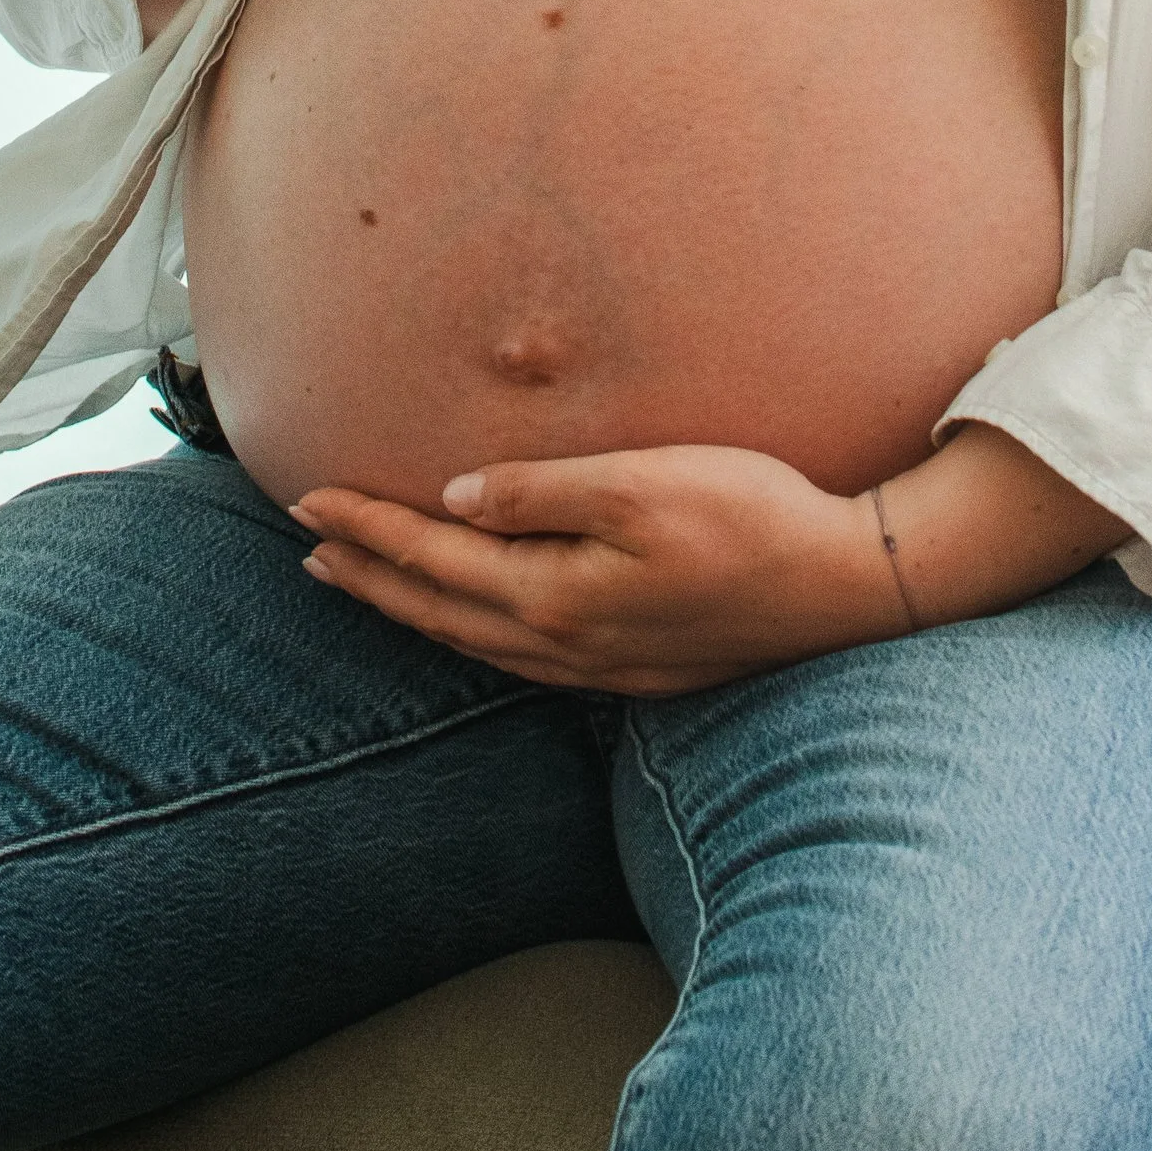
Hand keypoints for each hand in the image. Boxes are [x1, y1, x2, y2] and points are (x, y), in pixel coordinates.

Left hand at [291, 445, 894, 693]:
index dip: (366, 529)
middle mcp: (565, 643)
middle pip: (439, 609)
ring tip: (364, 584)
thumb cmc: (751, 517)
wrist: (844, 586)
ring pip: (474, 642)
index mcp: (556, 593)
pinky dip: (470, 636)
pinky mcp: (634, 667)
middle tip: (307, 549)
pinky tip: (471, 623)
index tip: (307, 499)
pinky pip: (519, 660)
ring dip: (413, 610)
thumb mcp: (643, 483)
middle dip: (368, 577)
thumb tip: (454, 498)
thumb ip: (542, 492)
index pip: (433, 557)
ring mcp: (600, 665)